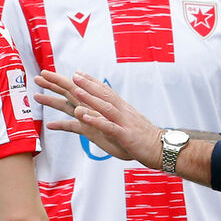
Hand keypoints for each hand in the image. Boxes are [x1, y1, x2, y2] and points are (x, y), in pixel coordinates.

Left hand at [34, 70, 161, 166]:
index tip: (70, 73)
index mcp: (118, 108)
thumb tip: (101, 112)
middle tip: (58, 74)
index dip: (86, 81)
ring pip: (103, 106)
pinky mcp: (124, 134)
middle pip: (96, 93)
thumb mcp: (124, 124)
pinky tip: (84, 116)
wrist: (162, 148)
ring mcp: (121, 121)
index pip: (100, 90)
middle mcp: (119, 110)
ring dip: (88, 96)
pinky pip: (108, 126)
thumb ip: (111, 117)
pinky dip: (96, 120)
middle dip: (77, 83)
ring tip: (74, 87)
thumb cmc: (141, 138)